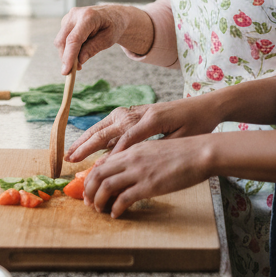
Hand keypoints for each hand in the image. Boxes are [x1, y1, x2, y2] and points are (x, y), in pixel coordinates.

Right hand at [55, 5, 148, 74]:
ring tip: (81, 59)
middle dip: (66, 58)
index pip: (74, 39)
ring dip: (67, 54)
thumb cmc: (113, 26)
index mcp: (88, 17)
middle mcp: (75, 14)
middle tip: (76, 70)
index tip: (66, 71)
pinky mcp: (65, 22)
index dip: (68, 56)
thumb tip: (79, 61)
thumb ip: (93, 48)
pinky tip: (80, 49)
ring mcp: (69, 17)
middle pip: (62, 40)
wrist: (112, 15)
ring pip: (60, 41)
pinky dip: (69, 48)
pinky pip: (62, 39)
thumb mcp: (109, 39)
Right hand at [65, 98, 220, 161]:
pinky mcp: (134, 112)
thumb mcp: (183, 138)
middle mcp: (138, 112)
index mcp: (152, 119)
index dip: (111, 155)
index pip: (126, 139)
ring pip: (105, 125)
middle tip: (70, 158)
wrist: (206, 106)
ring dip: (87, 138)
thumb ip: (160, 147)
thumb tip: (137, 159)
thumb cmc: (198, 124)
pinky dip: (98, 134)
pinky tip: (89, 145)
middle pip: (107, 129)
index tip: (98, 170)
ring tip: (72, 152)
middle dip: (87, 144)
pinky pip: (111, 124)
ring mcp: (134, 110)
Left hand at [82, 136, 212, 217]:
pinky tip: (117, 214)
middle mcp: (131, 159)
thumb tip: (126, 171)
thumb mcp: (154, 150)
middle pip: (98, 174)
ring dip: (99, 201)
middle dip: (89, 191)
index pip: (102, 163)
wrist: (200, 153)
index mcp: (132, 149)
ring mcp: (139, 172)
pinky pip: (124, 198)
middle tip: (89, 203)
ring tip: (99, 210)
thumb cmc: (182, 152)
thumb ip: (138, 158)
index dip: (92, 179)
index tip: (90, 190)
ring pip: (106, 186)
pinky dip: (116, 208)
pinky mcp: (149, 185)